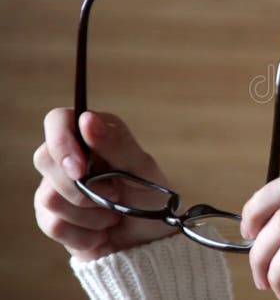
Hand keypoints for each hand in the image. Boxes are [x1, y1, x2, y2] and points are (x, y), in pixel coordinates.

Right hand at [33, 107, 176, 261]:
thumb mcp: (143, 171)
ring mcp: (57, 187)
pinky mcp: (52, 217)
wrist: (149, 244)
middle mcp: (71, 157)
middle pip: (45, 159)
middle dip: (83, 187)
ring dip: (90, 213)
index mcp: (95, 135)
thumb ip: (117, 145)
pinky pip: (52, 224)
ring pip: (49, 197)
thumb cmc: (151, 200)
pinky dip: (84, 234)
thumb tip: (87, 120)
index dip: (62, 142)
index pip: (58, 120)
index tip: (80, 169)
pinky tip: (101, 233)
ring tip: (112, 215)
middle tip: (114, 195)